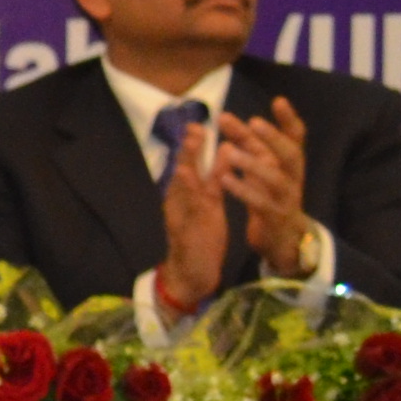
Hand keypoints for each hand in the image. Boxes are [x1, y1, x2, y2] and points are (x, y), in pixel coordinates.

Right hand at [156, 119, 233, 312]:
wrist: (190, 276)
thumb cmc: (200, 241)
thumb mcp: (207, 208)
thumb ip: (211, 183)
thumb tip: (219, 157)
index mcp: (187, 198)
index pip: (191, 167)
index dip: (195, 146)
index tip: (199, 124)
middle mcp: (181, 203)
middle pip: (184, 169)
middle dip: (190, 147)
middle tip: (195, 123)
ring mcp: (182, 215)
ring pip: (184, 184)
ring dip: (188, 160)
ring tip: (193, 139)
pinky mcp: (187, 228)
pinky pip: (188, 206)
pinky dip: (188, 188)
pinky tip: (188, 173)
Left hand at [212, 106, 318, 279]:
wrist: (282, 239)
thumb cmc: (269, 197)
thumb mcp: (261, 170)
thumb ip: (248, 147)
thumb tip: (229, 119)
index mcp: (290, 164)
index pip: (296, 138)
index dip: (290, 120)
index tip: (278, 100)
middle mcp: (293, 178)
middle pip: (291, 154)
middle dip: (273, 138)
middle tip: (253, 122)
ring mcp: (286, 198)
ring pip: (276, 179)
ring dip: (253, 164)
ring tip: (230, 151)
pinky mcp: (274, 217)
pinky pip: (261, 203)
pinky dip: (243, 191)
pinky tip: (224, 180)